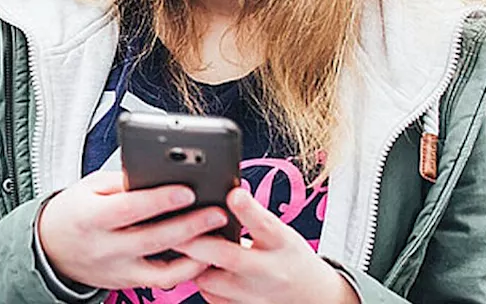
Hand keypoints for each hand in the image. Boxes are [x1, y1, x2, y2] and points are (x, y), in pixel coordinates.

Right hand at [36, 170, 226, 290]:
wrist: (51, 247)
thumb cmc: (74, 211)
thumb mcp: (90, 186)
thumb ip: (123, 181)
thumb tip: (160, 172)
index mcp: (91, 217)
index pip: (130, 209)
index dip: (161, 200)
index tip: (188, 190)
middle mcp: (105, 247)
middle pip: (153, 239)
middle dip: (190, 226)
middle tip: (217, 212)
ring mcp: (117, 269)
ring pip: (162, 269)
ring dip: (195, 255)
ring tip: (218, 237)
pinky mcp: (127, 282)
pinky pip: (162, 281)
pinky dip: (186, 271)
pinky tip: (203, 256)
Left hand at [174, 187, 359, 303]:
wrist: (310, 296)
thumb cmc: (288, 257)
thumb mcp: (282, 232)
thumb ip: (255, 217)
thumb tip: (229, 193)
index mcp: (282, 243)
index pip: (266, 224)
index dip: (248, 209)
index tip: (234, 194)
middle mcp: (269, 272)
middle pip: (230, 257)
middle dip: (198, 242)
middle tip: (175, 227)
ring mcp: (255, 295)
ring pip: (211, 281)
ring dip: (193, 263)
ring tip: (179, 245)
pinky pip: (210, 297)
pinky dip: (199, 281)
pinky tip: (194, 267)